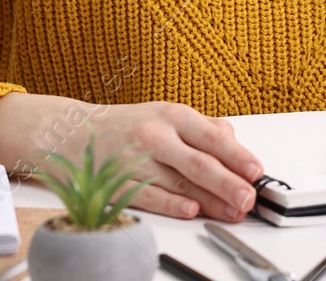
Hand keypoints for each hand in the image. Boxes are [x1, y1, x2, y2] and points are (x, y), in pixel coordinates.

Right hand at [0, 93, 263, 221]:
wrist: (69, 132)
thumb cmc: (125, 125)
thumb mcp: (166, 114)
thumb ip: (203, 128)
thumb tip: (235, 143)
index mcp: (172, 116)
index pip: (212, 137)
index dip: (237, 156)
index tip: (256, 171)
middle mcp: (154, 136)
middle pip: (198, 163)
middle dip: (228, 183)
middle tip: (249, 199)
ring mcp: (135, 161)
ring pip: (179, 184)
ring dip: (209, 201)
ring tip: (232, 211)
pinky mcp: (117, 183)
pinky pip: (149, 197)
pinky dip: (171, 205)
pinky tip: (191, 212)